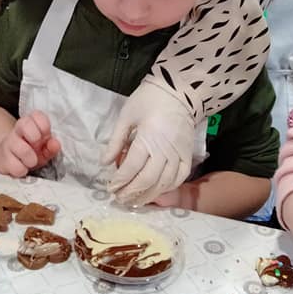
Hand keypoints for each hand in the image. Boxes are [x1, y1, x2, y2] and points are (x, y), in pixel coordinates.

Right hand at [0, 111, 60, 177]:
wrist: (9, 161)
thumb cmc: (30, 152)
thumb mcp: (44, 149)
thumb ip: (51, 146)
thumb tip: (55, 144)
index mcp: (29, 124)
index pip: (36, 115)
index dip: (44, 125)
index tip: (46, 135)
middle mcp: (17, 131)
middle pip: (25, 124)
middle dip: (35, 137)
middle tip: (37, 147)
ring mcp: (7, 144)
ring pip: (21, 148)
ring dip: (31, 159)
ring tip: (31, 162)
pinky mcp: (0, 160)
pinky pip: (15, 166)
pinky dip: (22, 170)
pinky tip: (21, 168)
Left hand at [104, 81, 194, 204]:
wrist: (179, 91)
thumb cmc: (149, 100)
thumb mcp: (126, 116)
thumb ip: (115, 141)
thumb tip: (105, 163)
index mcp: (147, 138)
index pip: (131, 168)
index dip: (120, 181)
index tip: (110, 188)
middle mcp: (164, 150)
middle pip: (147, 180)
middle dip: (131, 192)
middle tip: (119, 199)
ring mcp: (178, 154)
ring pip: (163, 183)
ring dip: (148, 195)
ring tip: (134, 201)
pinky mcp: (188, 155)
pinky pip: (179, 178)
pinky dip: (167, 188)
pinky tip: (156, 192)